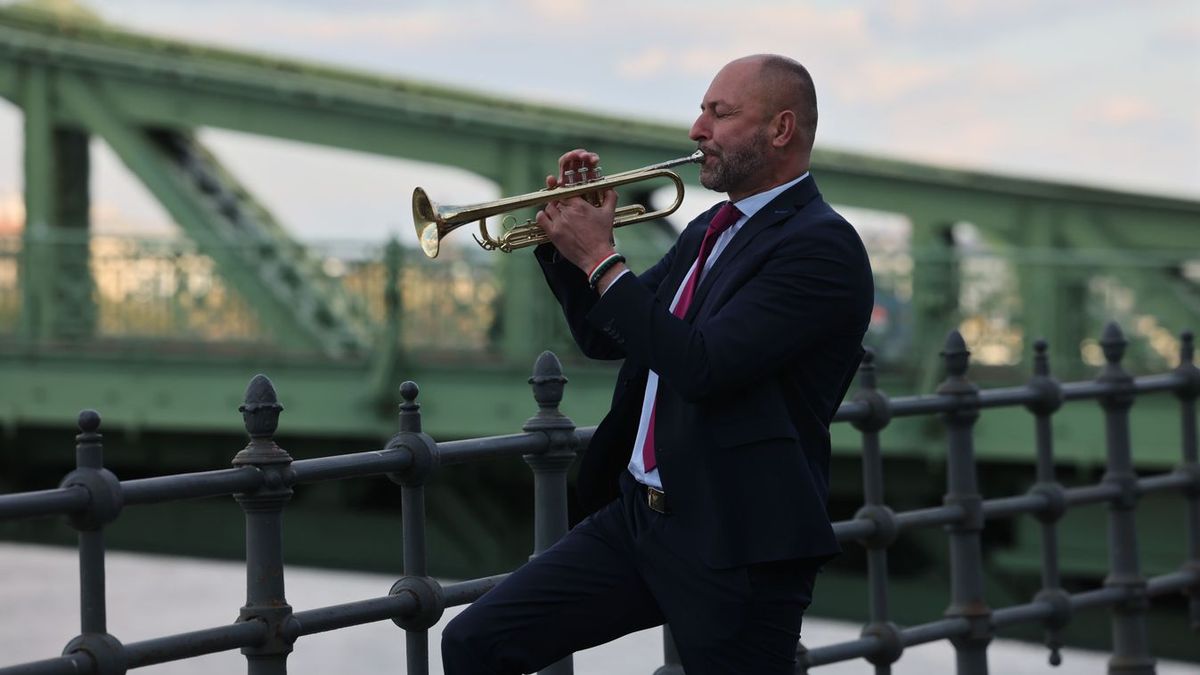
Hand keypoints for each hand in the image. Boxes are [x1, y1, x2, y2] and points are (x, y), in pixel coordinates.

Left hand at [537, 149, 620, 273]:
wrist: (596, 256)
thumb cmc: (602, 236)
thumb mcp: (609, 214)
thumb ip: (610, 198)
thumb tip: (610, 189)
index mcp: (580, 205)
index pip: (567, 191)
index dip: (566, 193)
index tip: (567, 196)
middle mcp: (568, 211)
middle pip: (557, 199)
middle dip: (560, 201)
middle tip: (564, 206)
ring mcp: (559, 222)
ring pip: (549, 207)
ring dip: (552, 208)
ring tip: (558, 213)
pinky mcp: (553, 233)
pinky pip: (541, 218)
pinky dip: (542, 215)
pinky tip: (547, 217)